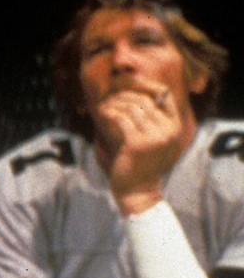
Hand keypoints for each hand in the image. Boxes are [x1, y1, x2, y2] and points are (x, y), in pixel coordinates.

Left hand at [95, 78, 183, 213]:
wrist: (138, 192)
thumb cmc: (141, 164)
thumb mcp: (153, 141)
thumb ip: (150, 120)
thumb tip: (134, 94)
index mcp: (175, 127)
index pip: (165, 95)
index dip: (146, 86)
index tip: (128, 86)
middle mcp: (168, 130)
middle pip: (145, 99)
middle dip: (125, 94)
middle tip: (109, 96)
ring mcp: (154, 137)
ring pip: (132, 107)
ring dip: (115, 103)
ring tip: (104, 104)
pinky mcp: (137, 144)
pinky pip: (121, 119)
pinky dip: (109, 113)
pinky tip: (101, 113)